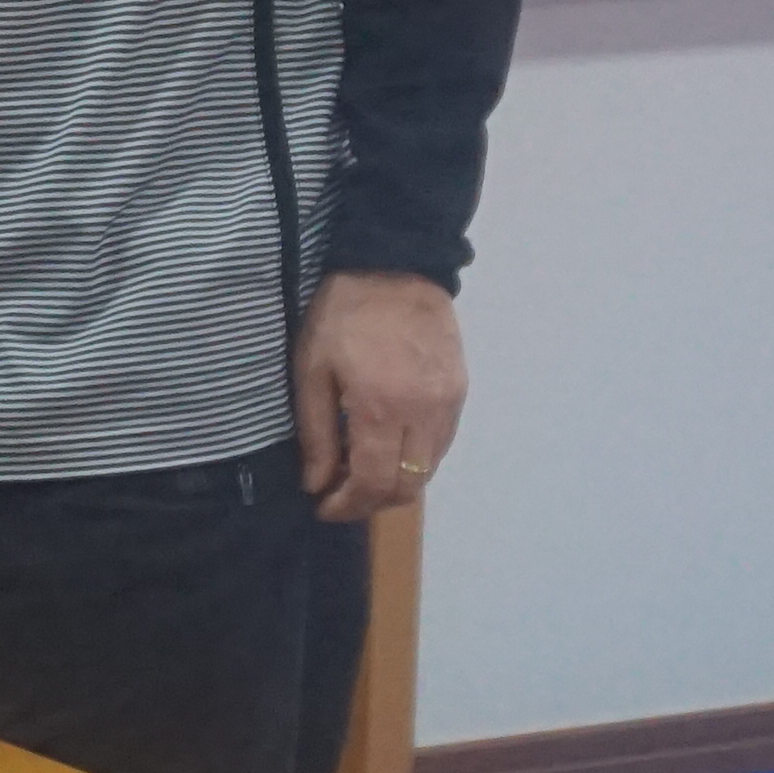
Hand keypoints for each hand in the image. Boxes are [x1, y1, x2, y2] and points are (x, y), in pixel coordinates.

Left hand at [295, 271, 467, 522]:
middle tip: (339, 494)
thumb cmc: (342, 315)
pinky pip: (441, 444)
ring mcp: (449, 403)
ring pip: (428, 470)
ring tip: (358, 469)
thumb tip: (317, 483)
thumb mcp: (312, 370)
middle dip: (371, 502)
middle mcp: (425, 413)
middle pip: (407, 487)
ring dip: (394, 482)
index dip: (347, 505)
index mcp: (382, 408)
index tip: (323, 507)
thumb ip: (317, 432)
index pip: (372, 483)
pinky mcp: (460, 391)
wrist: (395, 265)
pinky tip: (386, 445)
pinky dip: (414, 459)